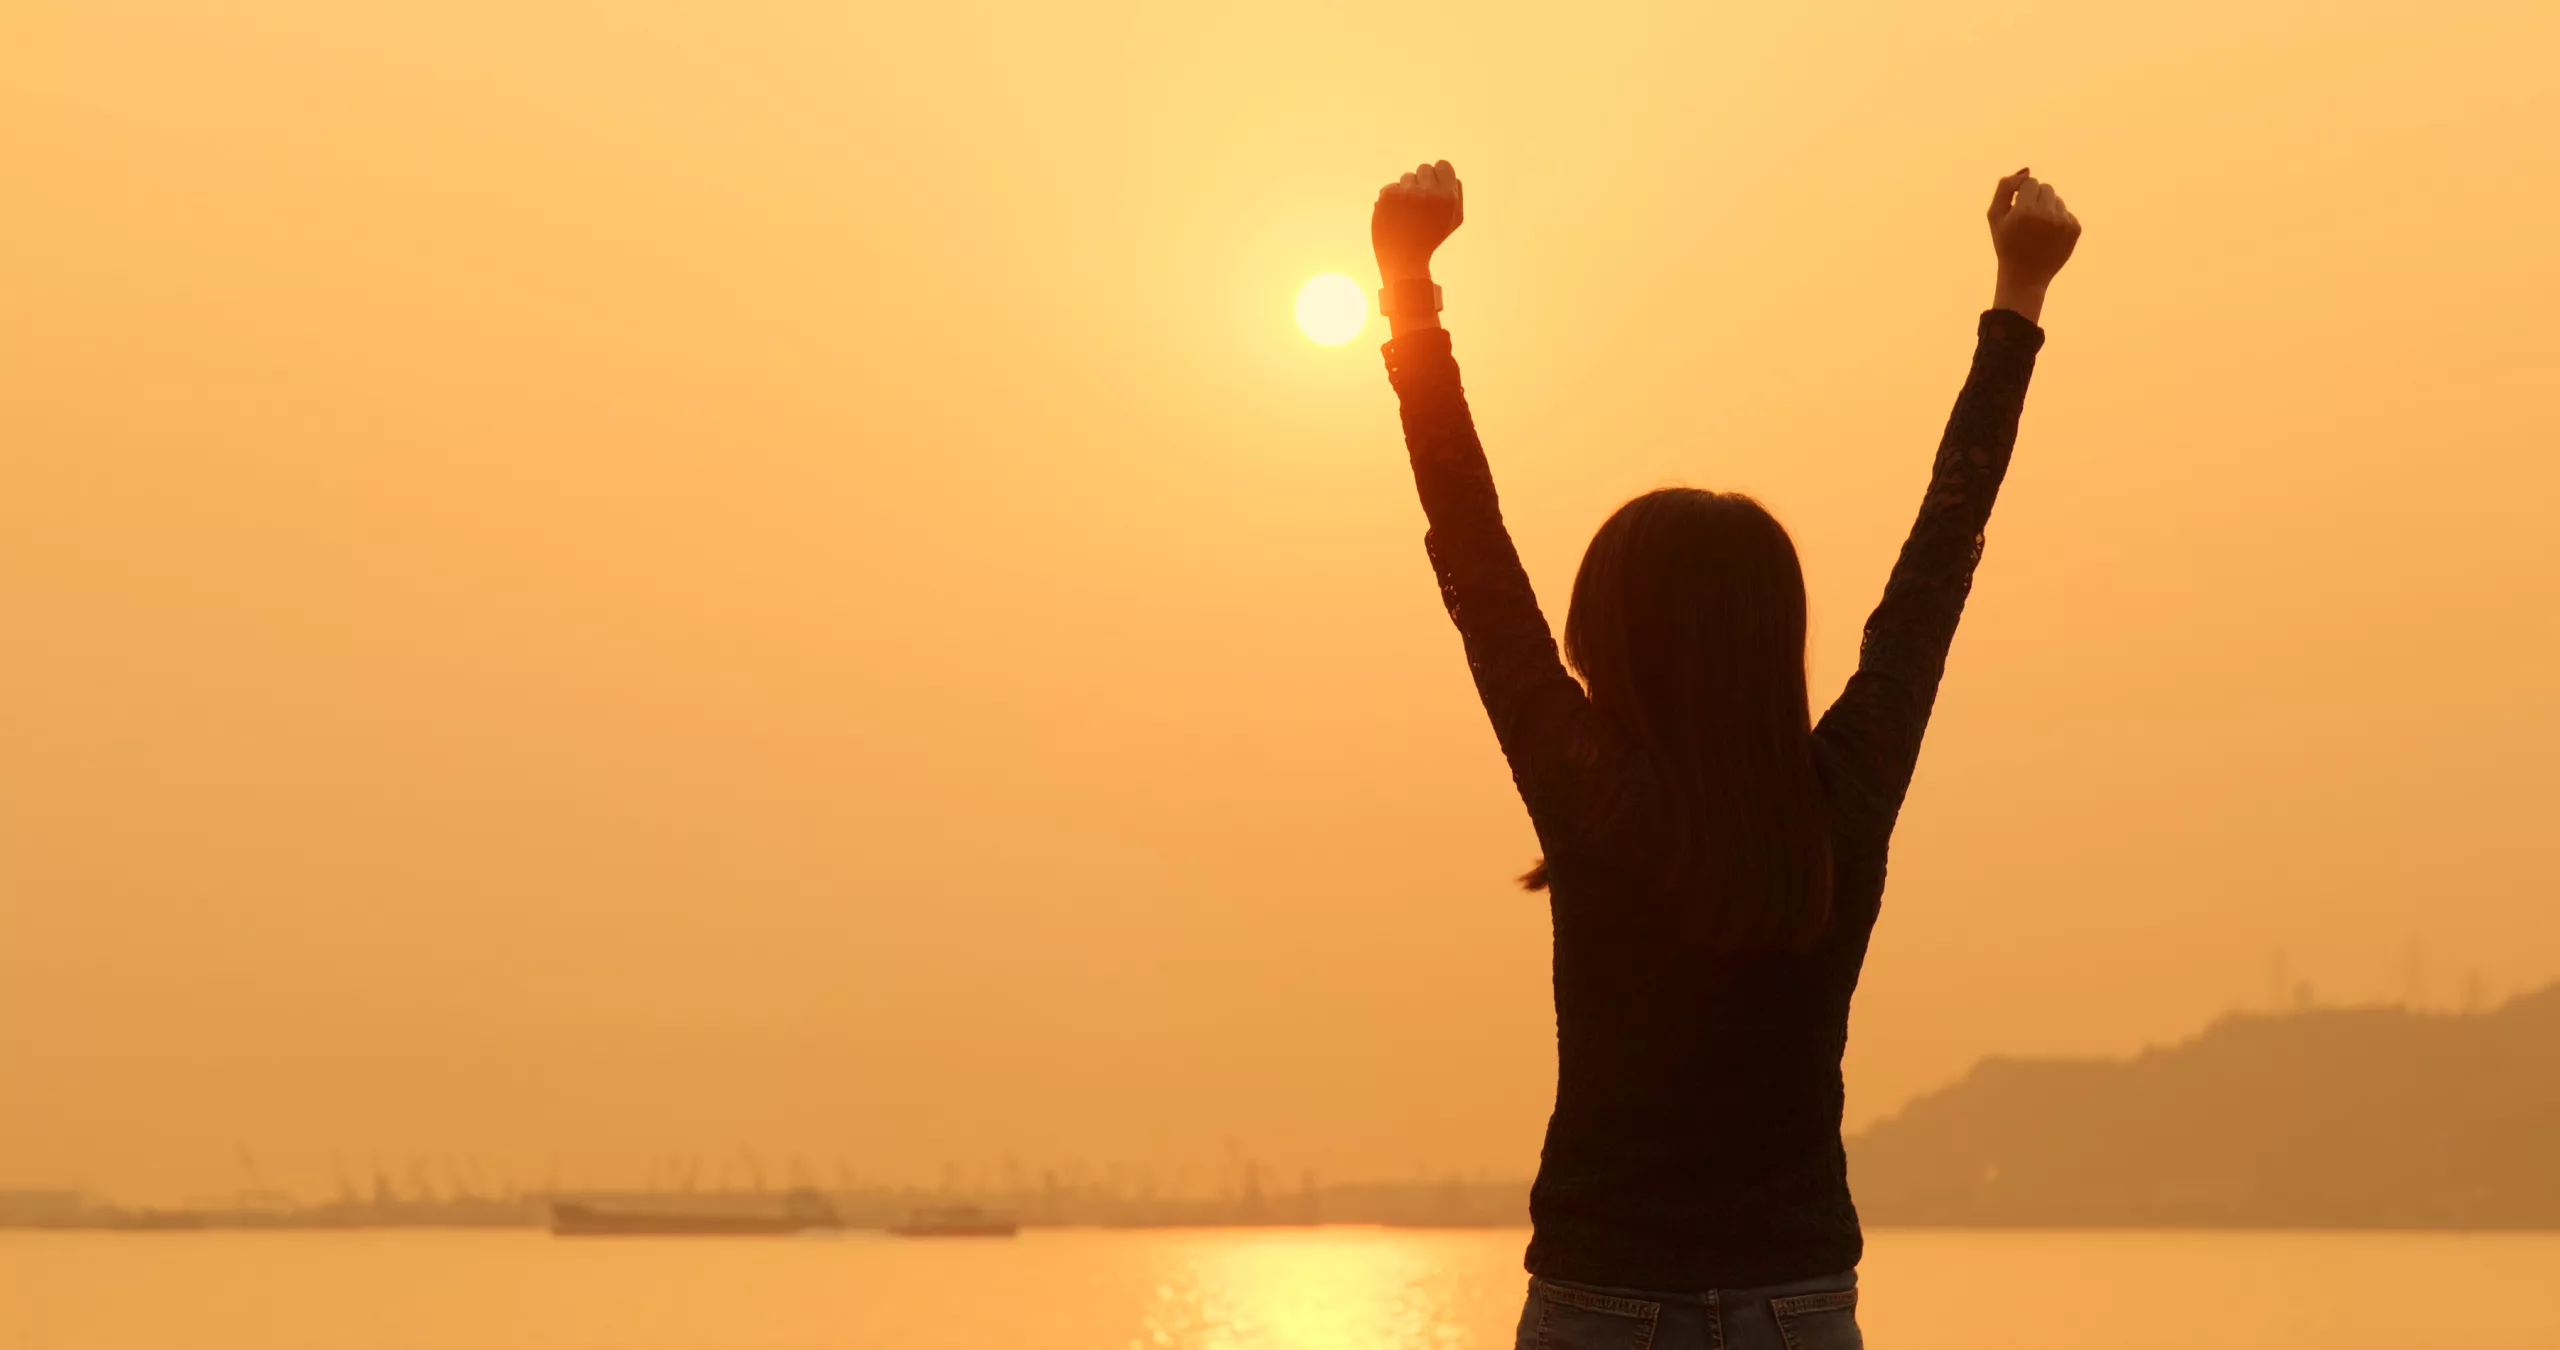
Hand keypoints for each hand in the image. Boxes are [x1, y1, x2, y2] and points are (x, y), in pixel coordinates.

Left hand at [1373, 160, 1463, 281]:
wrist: (1404, 260)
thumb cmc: (1429, 240)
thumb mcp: (1453, 220)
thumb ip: (1456, 195)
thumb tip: (1452, 176)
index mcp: (1449, 197)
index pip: (1443, 166)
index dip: (1437, 175)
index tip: (1432, 187)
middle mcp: (1430, 192)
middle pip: (1424, 168)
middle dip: (1421, 183)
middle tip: (1418, 205)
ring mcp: (1408, 193)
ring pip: (1406, 177)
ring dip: (1406, 191)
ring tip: (1407, 213)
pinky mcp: (1389, 196)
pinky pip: (1391, 186)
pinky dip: (1390, 199)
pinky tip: (1394, 215)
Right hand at [1987, 168, 2079, 322]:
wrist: (2025, 276)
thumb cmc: (2007, 244)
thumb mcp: (1995, 216)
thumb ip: (2004, 188)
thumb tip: (2027, 170)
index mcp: (2025, 210)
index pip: (2030, 182)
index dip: (2022, 195)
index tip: (2017, 211)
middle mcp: (2046, 214)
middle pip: (2046, 187)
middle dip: (2037, 199)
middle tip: (2028, 220)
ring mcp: (2063, 222)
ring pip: (2057, 199)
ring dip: (2048, 209)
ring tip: (2038, 229)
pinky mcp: (2075, 229)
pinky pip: (2067, 212)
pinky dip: (2058, 220)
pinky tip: (2049, 236)